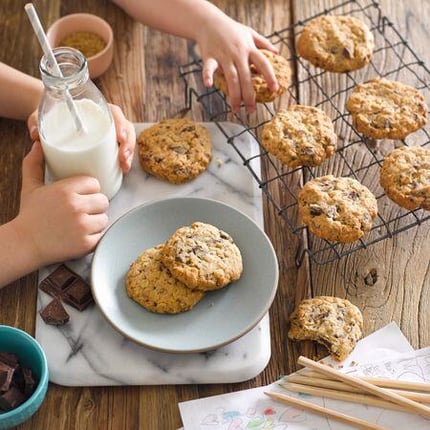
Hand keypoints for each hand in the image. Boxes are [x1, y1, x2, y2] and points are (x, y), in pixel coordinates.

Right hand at [12, 141, 108, 265]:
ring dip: (96, 221)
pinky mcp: (86, 243)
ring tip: (82, 222)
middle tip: (83, 210)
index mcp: (66, 190)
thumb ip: (34, 164)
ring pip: (104, 218)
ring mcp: (82, 226)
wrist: (24, 244)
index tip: (83, 195)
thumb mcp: (30, 187)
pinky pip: (102, 235)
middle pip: (103, 200)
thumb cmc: (30, 215)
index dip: (90, 190)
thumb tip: (37, 144)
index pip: (95, 183)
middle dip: (95, 205)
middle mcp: (76, 206)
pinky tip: (81, 235)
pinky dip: (94, 236)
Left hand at [27, 103, 135, 173]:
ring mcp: (108, 133)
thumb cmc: (49, 117)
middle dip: (128, 144)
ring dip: (129, 154)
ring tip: (124, 167)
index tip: (119, 137)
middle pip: (125, 128)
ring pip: (126, 140)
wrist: (51, 121)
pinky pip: (122, 150)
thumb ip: (36, 122)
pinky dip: (125, 159)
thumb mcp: (41, 116)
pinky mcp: (108, 145)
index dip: (121, 124)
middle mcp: (105, 120)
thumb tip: (35, 135)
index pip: (114, 112)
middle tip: (123, 157)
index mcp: (94, 109)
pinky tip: (123, 170)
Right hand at [196, 16, 278, 112]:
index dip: (270, 76)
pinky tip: (209, 85)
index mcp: (249, 48)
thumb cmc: (231, 29)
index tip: (275, 90)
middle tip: (252, 110)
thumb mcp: (249, 33)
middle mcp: (238, 53)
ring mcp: (224, 55)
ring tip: (237, 110)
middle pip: (246, 77)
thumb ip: (263, 43)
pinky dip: (208, 76)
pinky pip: (209, 68)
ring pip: (231, 78)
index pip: (263, 64)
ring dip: (234, 96)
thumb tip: (277, 53)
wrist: (209, 22)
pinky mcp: (210, 57)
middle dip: (249, 96)